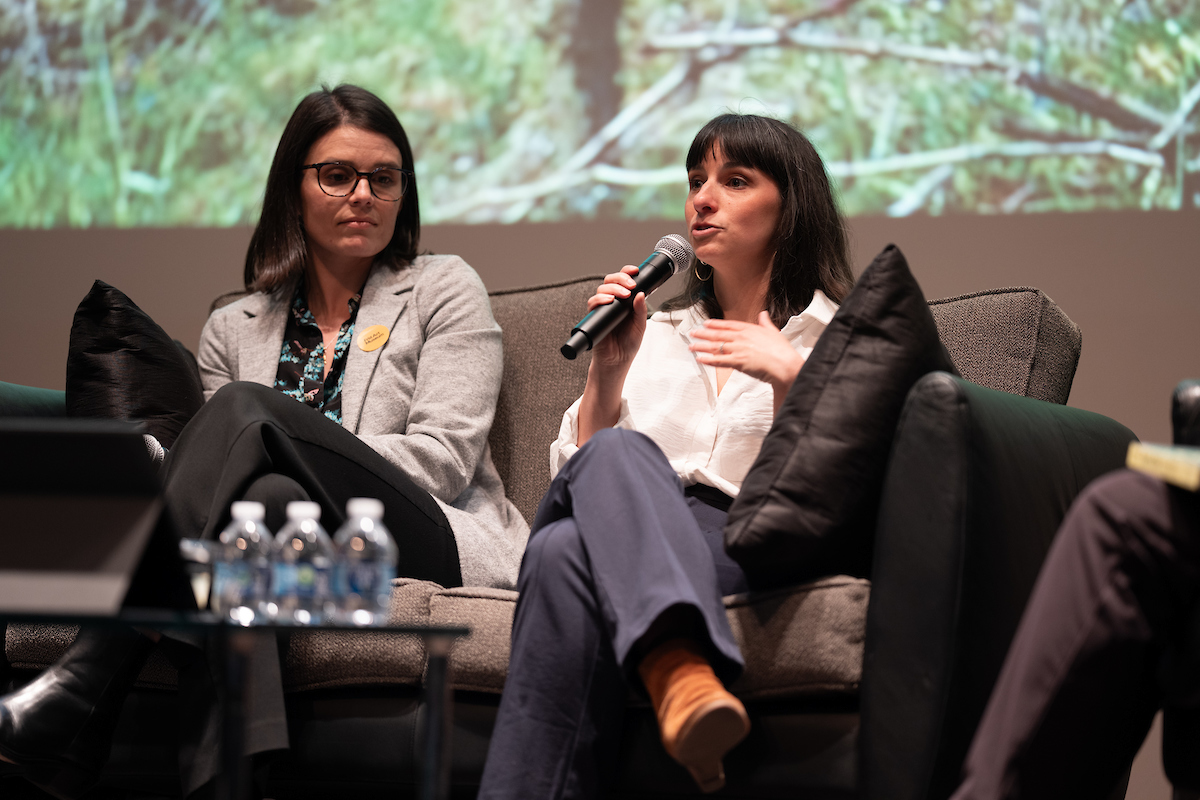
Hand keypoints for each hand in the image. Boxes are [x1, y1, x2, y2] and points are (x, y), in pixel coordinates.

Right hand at [576, 266, 646, 443]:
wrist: (617, 362)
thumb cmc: (628, 345)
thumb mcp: (640, 326)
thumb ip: (640, 310)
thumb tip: (641, 294)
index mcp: (625, 302)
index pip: (624, 281)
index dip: (627, 273)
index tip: (635, 270)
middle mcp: (613, 302)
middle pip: (611, 281)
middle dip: (620, 278)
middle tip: (630, 284)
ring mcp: (603, 309)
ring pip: (602, 289)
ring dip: (612, 288)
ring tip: (622, 294)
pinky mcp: (594, 317)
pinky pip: (593, 303)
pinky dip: (600, 299)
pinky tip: (609, 301)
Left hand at [689, 312, 804, 405]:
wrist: (785, 365)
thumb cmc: (782, 351)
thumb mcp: (774, 332)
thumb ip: (766, 323)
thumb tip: (763, 314)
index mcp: (750, 329)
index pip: (728, 325)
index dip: (716, 324)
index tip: (706, 323)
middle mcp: (742, 337)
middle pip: (718, 334)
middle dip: (703, 334)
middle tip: (693, 333)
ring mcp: (738, 349)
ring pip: (715, 346)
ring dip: (701, 346)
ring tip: (691, 346)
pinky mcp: (737, 361)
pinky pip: (719, 360)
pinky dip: (708, 359)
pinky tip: (700, 359)